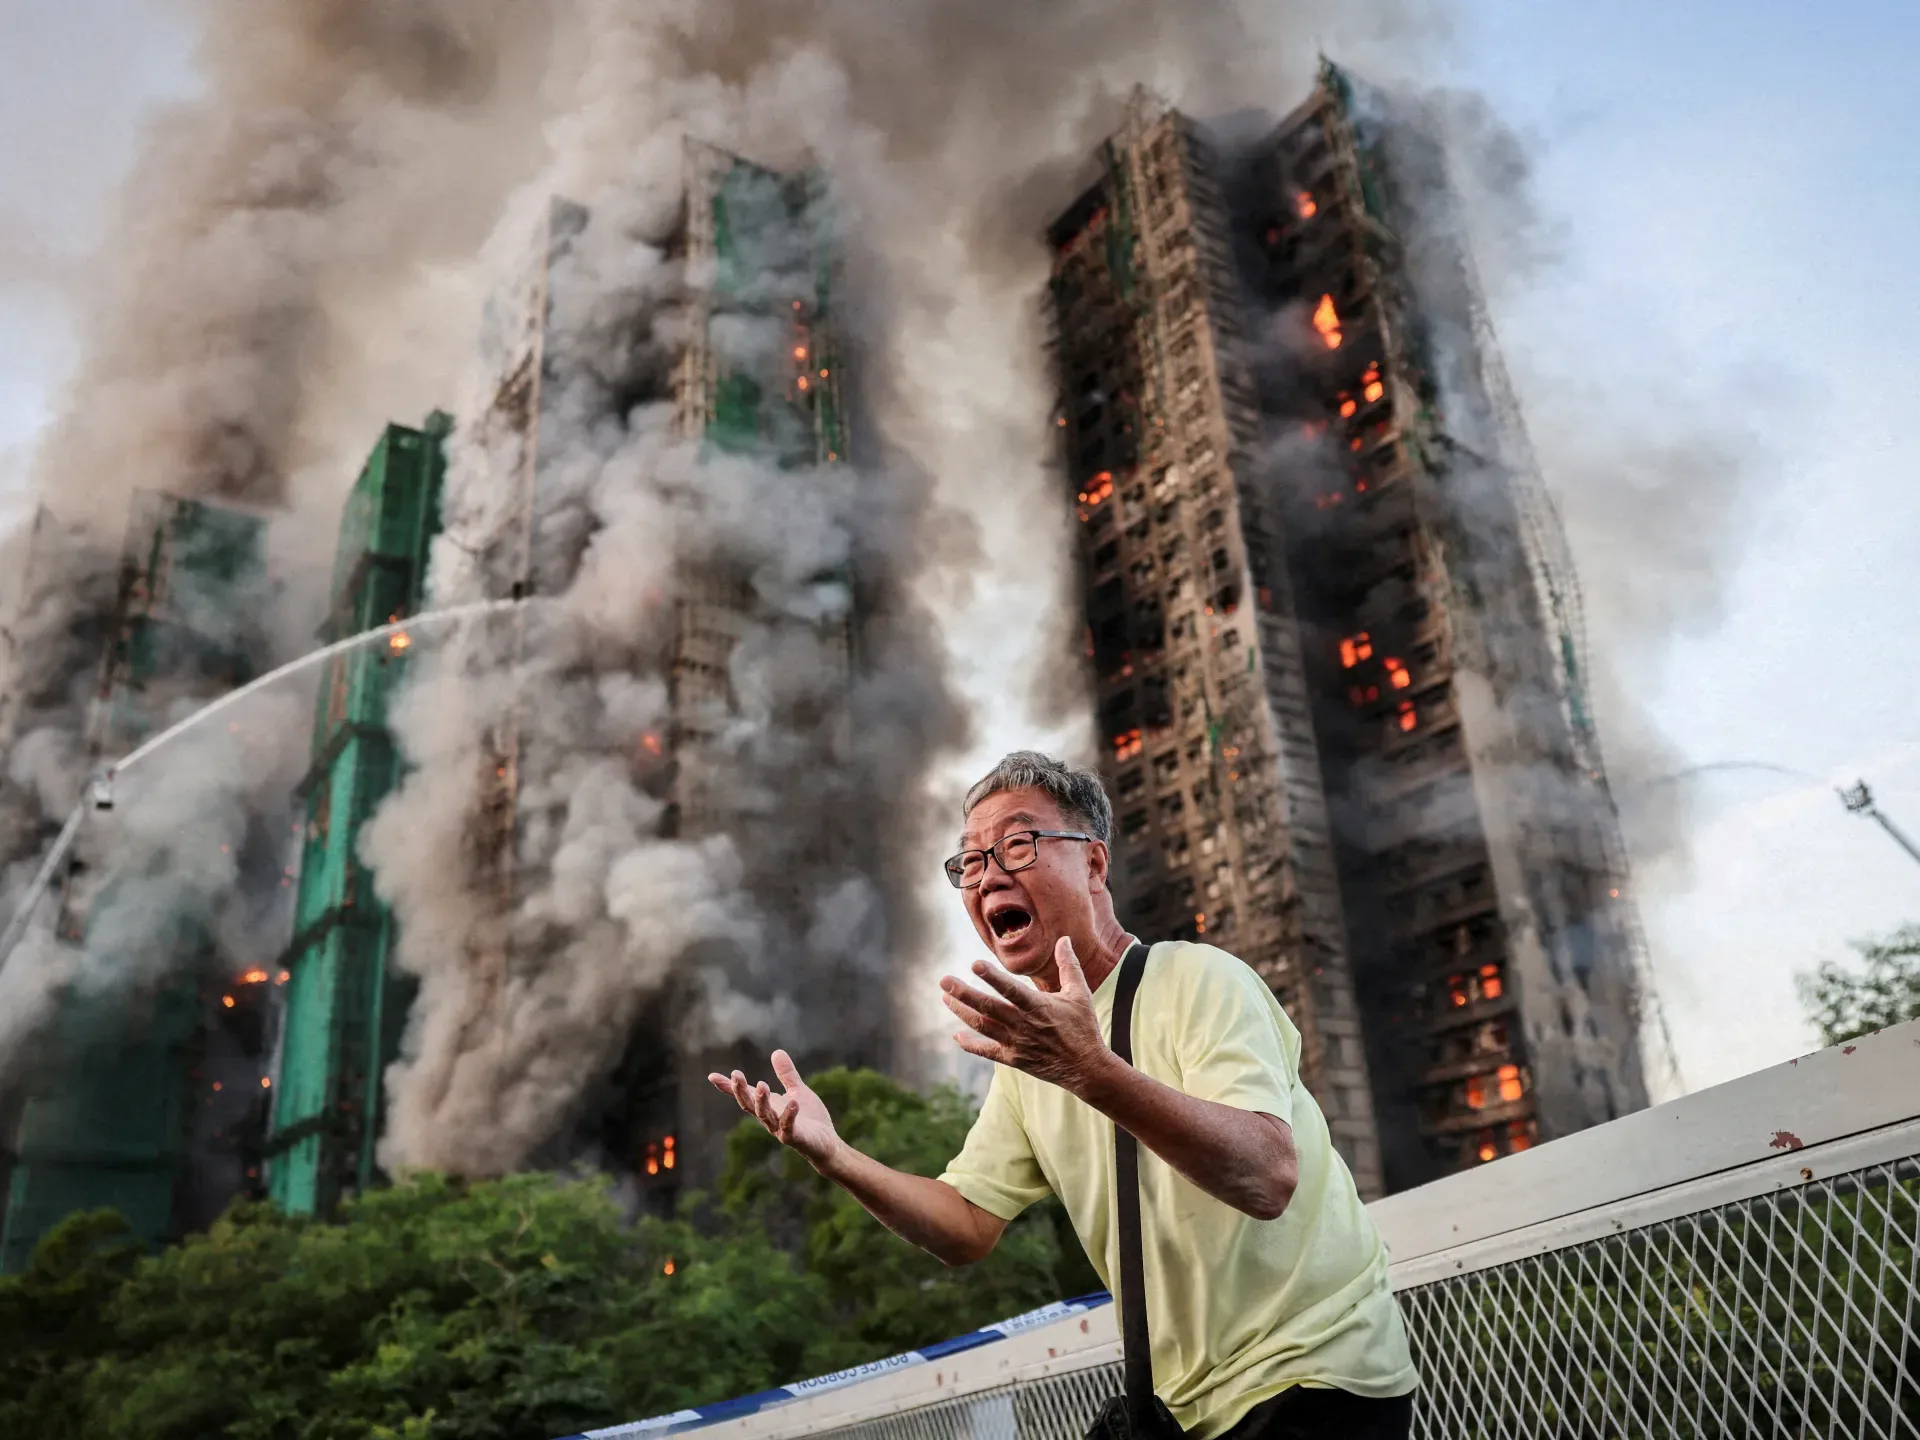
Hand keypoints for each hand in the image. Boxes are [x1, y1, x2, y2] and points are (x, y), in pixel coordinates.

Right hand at [707, 1050, 841, 1168]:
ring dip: (762, 1101)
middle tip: (735, 1075)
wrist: (826, 1144)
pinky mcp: (795, 1138)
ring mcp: (780, 1129)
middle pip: (749, 1105)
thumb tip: (776, 1051)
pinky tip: (793, 1102)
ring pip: (765, 1116)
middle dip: (741, 1091)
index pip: (745, 1095)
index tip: (711, 1076)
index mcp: (768, 1107)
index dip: (728, 1087)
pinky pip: (789, 1127)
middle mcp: (770, 1119)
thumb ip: (787, 1075)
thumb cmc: (810, 1119)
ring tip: (762, 1085)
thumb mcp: (797, 1091)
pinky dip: (789, 1115)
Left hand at [940, 937, 1114, 1096]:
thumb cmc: (1083, 1027)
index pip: (1011, 990)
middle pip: (988, 1007)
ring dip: (962, 1012)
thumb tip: (1063, 938)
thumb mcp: (1080, 993)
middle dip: (964, 994)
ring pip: (982, 1026)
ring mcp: (1016, 1043)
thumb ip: (1069, 965)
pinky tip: (956, 1036)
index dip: (992, 977)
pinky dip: (970, 1045)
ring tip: (944, 998)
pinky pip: (986, 1051)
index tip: (974, 964)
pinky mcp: (1013, 1059)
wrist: (1086, 1067)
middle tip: (944, 981)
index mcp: (1038, 1007)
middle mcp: (1023, 1025)